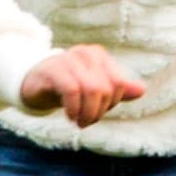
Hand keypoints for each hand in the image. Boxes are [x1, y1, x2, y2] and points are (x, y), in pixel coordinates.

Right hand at [18, 45, 146, 126]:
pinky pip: (72, 90)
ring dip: (88, 113)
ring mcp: (68, 59)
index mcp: (99, 56)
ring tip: (79, 122)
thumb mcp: (93, 89)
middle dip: (99, 111)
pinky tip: (70, 116)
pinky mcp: (52, 70)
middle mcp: (86, 54)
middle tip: (86, 121)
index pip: (120, 85)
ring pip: (93, 90)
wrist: (33, 83)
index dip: (112, 103)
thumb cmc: (67, 86)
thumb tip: (142, 90)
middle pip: (107, 90)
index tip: (98, 111)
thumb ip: (117, 89)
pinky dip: (74, 109)